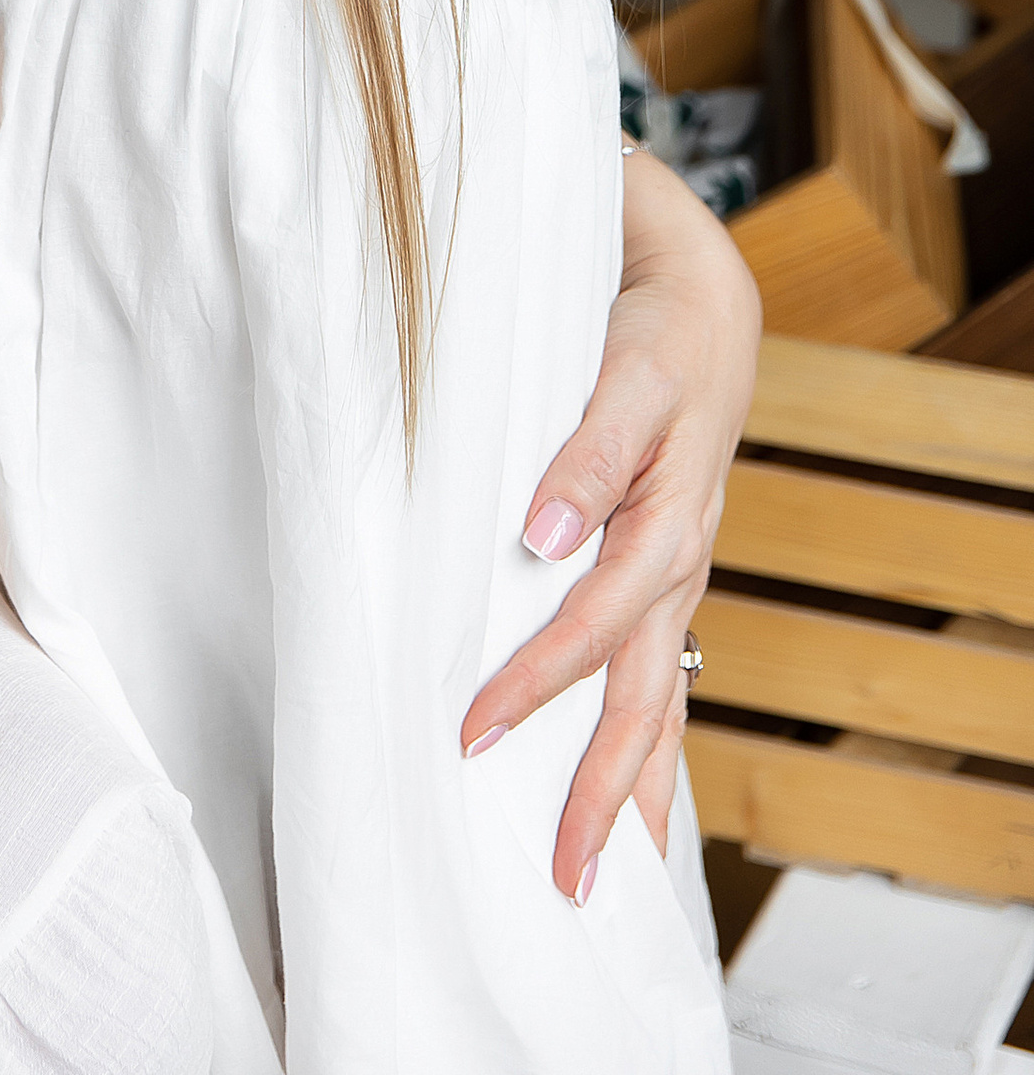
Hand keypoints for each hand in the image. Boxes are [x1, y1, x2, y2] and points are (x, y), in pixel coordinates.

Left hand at [460, 151, 760, 898]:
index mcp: (664, 516)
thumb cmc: (650, 330)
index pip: (596, 619)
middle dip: (602, 790)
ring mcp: (675, 577)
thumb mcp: (624, 372)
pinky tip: (629, 802)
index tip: (476, 727)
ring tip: (605, 879)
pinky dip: (648, 748)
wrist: (700, 296)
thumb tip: (541, 533)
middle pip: (643, 696)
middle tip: (558, 874)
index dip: (537, 675)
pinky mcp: (663, 577)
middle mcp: (676, 562)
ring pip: (661, 702)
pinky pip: (661, 680)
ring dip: (633, 791)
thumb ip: (585, 449)